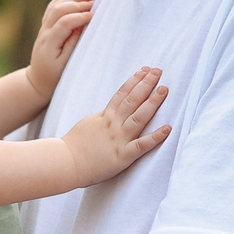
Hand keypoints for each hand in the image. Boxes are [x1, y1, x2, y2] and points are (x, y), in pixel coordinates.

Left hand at [24, 0, 94, 101]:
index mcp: (49, 42)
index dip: (79, 16)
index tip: (94, 15)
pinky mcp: (45, 27)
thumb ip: (72, 44)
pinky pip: (51, 9)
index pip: (64, 22)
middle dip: (77, 4)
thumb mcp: (65, 64)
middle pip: (59, 11)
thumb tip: (81, 25)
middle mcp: (44, 32)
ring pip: (55, 7)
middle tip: (93, 2)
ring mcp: (43, 28)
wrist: (37, 80)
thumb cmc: (54, 76)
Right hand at [58, 66, 170, 186]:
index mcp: (105, 117)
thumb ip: (102, 118)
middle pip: (132, 100)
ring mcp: (118, 139)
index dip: (135, 81)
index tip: (145, 70)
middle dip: (146, 84)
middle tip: (158, 71)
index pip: (122, 94)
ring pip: (138, 117)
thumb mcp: (88, 125)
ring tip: (164, 89)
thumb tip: (109, 112)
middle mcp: (113, 125)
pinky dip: (155, 137)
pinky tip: (168, 129)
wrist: (65, 163)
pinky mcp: (123, 156)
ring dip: (152, 103)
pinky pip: (141, 145)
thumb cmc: (74, 147)